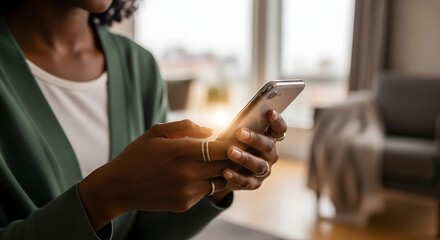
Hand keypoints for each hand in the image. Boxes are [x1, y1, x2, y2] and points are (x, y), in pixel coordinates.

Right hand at [78, 120, 234, 229]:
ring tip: (216, 164)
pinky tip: (194, 177)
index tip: (239, 139)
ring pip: (220, 181)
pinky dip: (205, 184)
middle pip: (226, 166)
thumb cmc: (137, 155)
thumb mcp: (156, 133)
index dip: (234, 144)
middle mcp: (188, 172)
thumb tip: (211, 131)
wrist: (118, 187)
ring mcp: (187, 191)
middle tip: (234, 152)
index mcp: (182, 151)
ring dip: (221, 172)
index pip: (222, 148)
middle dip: (232, 158)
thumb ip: (185, 128)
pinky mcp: (185, 204)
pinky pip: (205, 192)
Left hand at [214, 110, 286, 194]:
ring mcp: (264, 170)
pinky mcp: (254, 184)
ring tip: (230, 151)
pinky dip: (236, 177)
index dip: (277, 121)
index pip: (279, 129)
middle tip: (239, 132)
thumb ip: (241, 128)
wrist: (227, 169)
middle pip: (268, 146)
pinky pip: (247, 182)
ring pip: (258, 165)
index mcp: (270, 138)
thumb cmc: (234, 144)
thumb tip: (236, 122)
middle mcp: (270, 154)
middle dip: (254, 138)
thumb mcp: (237, 135)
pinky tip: (225, 172)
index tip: (269, 112)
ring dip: (245, 158)